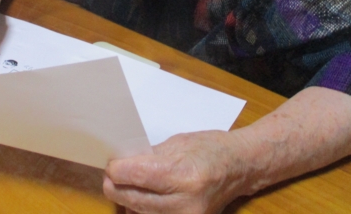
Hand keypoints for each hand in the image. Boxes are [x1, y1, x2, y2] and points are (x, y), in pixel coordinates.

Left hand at [103, 131, 247, 213]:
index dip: (117, 170)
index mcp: (185, 175)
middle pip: (134, 199)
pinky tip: (140, 198)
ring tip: (126, 184)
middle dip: (116, 186)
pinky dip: (141, 210)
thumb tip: (121, 162)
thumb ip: (148, 156)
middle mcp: (186, 202)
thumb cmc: (211, 149)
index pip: (137, 176)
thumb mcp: (177, 144)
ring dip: (127, 199)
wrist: (239, 168)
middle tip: (111, 175)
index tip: (110, 164)